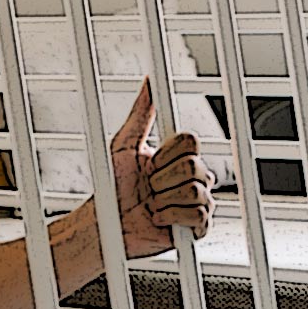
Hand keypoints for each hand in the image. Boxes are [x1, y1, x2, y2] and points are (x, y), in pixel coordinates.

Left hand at [110, 78, 216, 258]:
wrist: (109, 222)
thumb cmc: (114, 186)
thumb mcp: (124, 145)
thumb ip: (141, 113)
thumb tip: (148, 82)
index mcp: (179, 156)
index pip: (191, 141)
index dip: (166, 154)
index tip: (148, 164)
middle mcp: (193, 176)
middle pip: (194, 166)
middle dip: (162, 179)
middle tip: (147, 186)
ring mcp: (198, 201)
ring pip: (195, 191)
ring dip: (164, 199)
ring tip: (152, 203)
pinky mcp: (197, 226)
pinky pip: (197, 216)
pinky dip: (171, 217)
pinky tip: (159, 218)